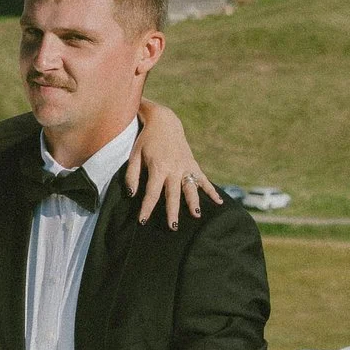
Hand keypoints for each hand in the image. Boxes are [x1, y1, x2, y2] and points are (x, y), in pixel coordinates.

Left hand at [125, 104, 219, 226]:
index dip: (147, 208)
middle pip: (173, 194)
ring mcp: (185, 166)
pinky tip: (219, 202)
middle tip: (173, 227)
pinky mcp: (193, 164)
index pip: (152, 193)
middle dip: (173, 211)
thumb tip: (131, 194)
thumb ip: (132, 175)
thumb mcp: (134, 155)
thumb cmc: (146, 140)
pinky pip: (203, 179)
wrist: (164, 122)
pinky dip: (211, 190)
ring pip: (190, 188)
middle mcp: (173, 169)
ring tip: (197, 216)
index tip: (143, 221)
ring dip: (194, 202)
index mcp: (158, 167)